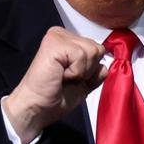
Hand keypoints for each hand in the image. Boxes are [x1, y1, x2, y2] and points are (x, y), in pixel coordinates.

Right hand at [2, 28, 107, 143]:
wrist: (37, 108)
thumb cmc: (56, 97)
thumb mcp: (84, 83)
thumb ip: (96, 72)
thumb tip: (106, 66)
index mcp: (68, 41)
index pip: (97, 49)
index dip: (91, 70)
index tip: (72, 79)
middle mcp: (62, 34)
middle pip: (98, 49)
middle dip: (88, 70)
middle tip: (67, 79)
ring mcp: (58, 37)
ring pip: (93, 51)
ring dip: (82, 71)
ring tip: (64, 77)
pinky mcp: (55, 44)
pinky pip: (82, 56)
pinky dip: (76, 72)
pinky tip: (60, 75)